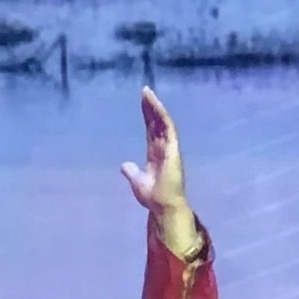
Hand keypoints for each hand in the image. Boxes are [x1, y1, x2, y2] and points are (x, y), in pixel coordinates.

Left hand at [120, 88, 198, 253]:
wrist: (162, 206)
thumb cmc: (153, 197)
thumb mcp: (137, 181)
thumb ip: (131, 172)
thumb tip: (124, 165)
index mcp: (155, 153)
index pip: (151, 130)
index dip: (147, 116)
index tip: (142, 103)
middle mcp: (164, 148)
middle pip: (157, 123)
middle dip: (151, 107)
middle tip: (144, 91)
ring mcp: (170, 147)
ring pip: (163, 122)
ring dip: (156, 107)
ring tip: (147, 93)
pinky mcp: (174, 149)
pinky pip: (168, 128)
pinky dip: (162, 116)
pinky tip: (155, 105)